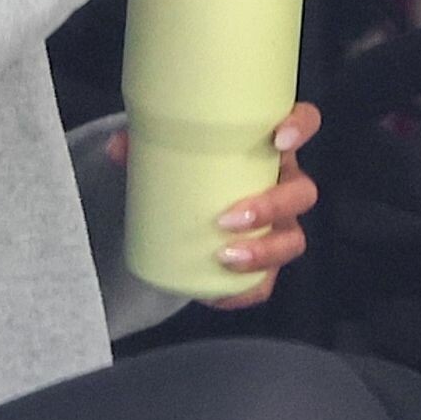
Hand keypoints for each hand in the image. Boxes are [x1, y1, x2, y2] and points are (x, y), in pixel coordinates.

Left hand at [104, 101, 321, 309]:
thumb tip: (117, 148)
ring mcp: (278, 224)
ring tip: (225, 255)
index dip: (300, 128)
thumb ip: (143, 144)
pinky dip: (247, 291)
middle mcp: (282, 183)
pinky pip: (268, 282)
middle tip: (229, 217)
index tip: (278, 140)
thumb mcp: (165, 150)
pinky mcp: (264, 262)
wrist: (179, 209)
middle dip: (272, 206)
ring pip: (293, 239)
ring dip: (264, 250)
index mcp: (266, 146)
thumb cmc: (186, 167)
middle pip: (302, 193)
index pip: (303, 124)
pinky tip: (221, 295)